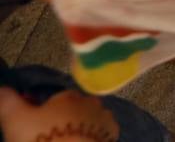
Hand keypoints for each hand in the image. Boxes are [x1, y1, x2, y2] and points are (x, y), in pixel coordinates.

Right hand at [0, 87, 118, 141]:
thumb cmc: (42, 138)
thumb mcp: (15, 118)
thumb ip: (8, 100)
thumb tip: (2, 88)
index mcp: (69, 96)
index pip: (57, 99)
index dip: (46, 112)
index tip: (37, 125)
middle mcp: (91, 103)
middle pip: (76, 109)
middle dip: (65, 118)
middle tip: (50, 135)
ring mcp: (105, 120)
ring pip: (90, 120)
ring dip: (81, 128)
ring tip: (66, 140)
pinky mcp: (113, 137)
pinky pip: (102, 134)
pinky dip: (93, 138)